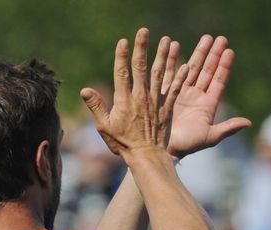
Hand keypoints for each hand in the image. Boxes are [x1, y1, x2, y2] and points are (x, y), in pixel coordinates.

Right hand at [80, 28, 187, 158]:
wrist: (146, 157)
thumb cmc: (123, 144)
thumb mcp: (104, 127)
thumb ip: (96, 107)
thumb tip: (84, 90)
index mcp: (124, 100)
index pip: (122, 73)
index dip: (122, 56)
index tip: (123, 41)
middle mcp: (141, 97)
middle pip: (141, 68)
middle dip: (142, 48)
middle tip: (144, 31)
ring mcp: (155, 102)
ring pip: (159, 74)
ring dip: (163, 56)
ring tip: (166, 40)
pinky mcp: (167, 108)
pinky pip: (174, 90)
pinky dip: (179, 78)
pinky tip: (186, 65)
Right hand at [165, 35, 251, 158]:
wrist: (163, 148)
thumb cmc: (188, 145)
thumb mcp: (210, 137)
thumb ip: (228, 128)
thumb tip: (248, 123)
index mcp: (208, 105)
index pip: (218, 81)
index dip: (224, 66)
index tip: (229, 51)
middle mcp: (196, 96)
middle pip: (207, 71)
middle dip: (214, 54)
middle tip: (220, 38)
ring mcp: (181, 93)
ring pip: (192, 68)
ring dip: (198, 53)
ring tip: (205, 38)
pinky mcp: (166, 92)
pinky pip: (170, 71)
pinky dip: (173, 59)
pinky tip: (176, 45)